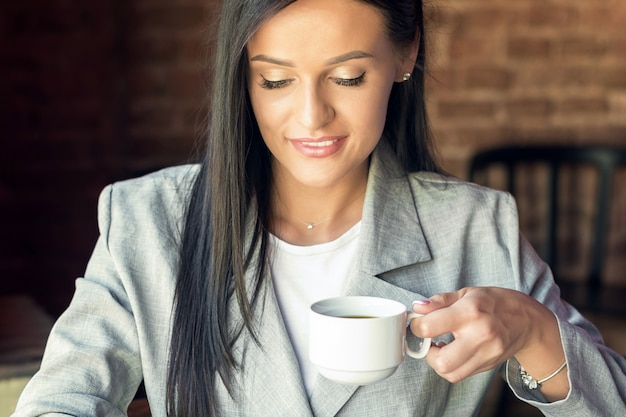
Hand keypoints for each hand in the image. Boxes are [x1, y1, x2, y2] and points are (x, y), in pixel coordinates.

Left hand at [410, 287, 559, 383]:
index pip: (430, 327)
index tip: (418, 322)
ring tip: (440, 346)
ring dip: (437, 362)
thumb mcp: (468, 293)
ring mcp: (486, 354)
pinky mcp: (488, 365)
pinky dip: (450, 367)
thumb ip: (440, 301)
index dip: (416, 325)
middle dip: (426, 352)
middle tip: (428, 340)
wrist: (529, 320)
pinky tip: (453, 351)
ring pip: (450, 373)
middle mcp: (480, 335)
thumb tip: (418, 307)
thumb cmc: (496, 303)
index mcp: (470, 312)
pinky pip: (460, 375)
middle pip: (440, 361)